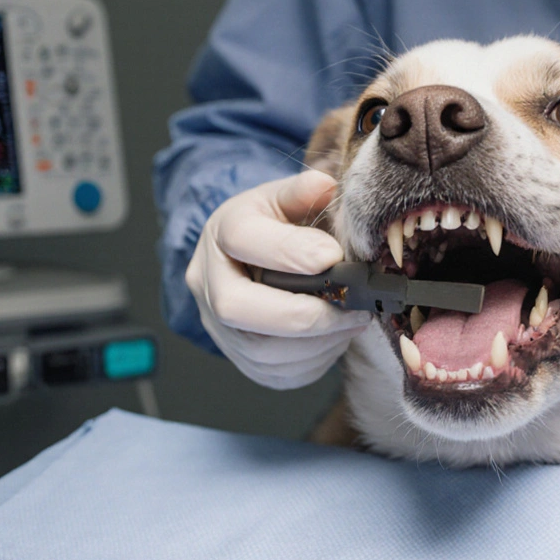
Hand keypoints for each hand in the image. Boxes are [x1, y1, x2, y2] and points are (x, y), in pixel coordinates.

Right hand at [185, 170, 371, 388]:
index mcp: (222, 231)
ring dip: (314, 343)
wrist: (249, 259)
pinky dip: (311, 362)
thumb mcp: (285, 198)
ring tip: (351, 324)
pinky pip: (272, 373)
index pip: (241, 239)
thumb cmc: (273, 225)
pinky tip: (333, 341)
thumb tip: (324, 186)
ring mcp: (217, 325)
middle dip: (300, 314)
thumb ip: (304, 192)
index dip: (287, 251)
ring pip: (257, 349)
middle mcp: (208, 280)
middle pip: (235, 307)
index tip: (332, 256)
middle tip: (350, 309)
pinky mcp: (238, 357)